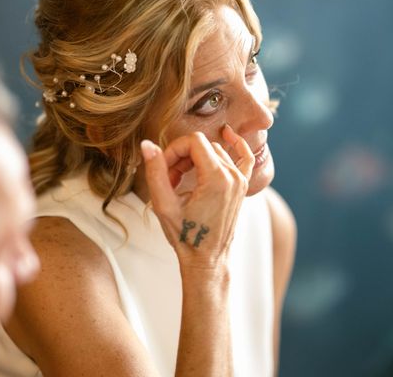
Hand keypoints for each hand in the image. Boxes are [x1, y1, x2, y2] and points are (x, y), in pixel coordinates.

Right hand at [140, 125, 253, 268]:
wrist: (206, 259)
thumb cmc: (185, 236)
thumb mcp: (164, 204)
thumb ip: (155, 171)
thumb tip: (147, 144)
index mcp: (216, 178)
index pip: (192, 142)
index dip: (173, 150)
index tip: (163, 169)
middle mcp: (233, 176)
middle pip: (202, 145)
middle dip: (181, 157)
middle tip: (169, 180)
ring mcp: (241, 180)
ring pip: (215, 150)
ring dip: (196, 159)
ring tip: (182, 181)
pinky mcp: (242, 186)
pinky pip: (245, 156)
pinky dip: (236, 144)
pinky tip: (227, 134)